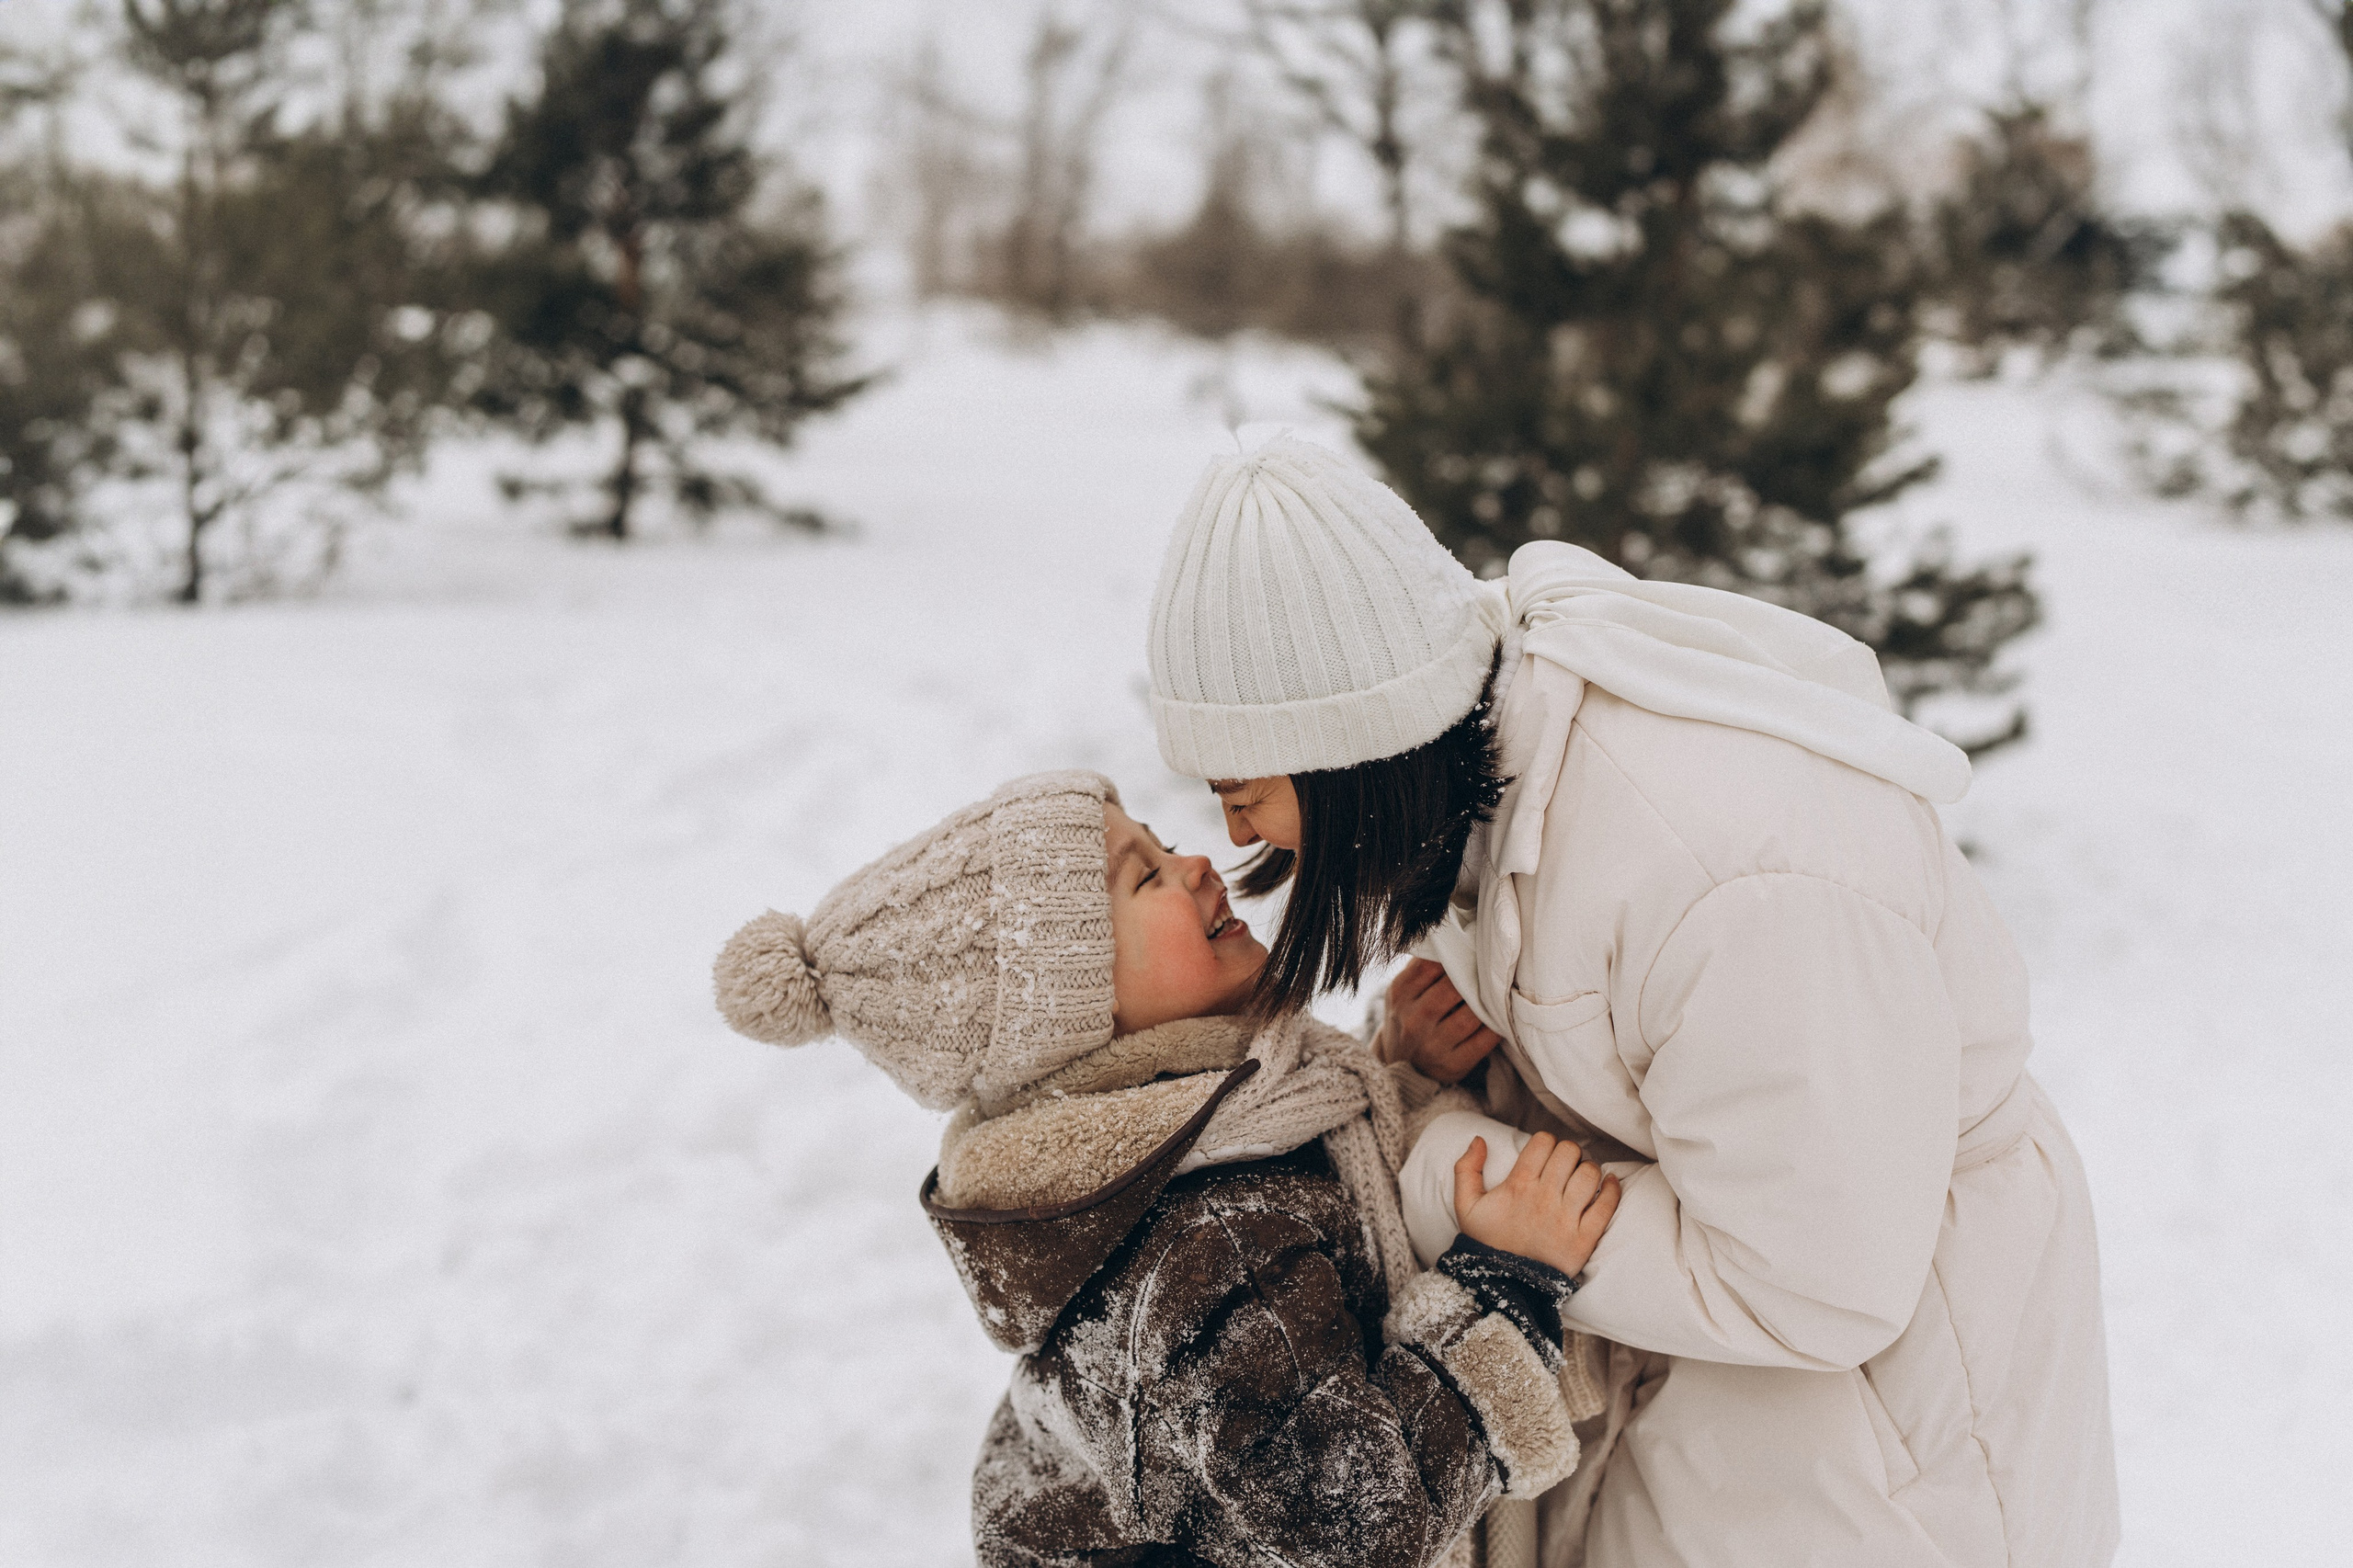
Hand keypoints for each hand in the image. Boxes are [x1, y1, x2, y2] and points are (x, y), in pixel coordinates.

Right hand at [1383, 958, 1501, 1083]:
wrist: (1402, 1066)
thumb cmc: (1409, 1018)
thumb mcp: (1402, 992)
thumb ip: (1421, 967)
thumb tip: (1452, 935)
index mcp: (1399, 994)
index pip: (1429, 965)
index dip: (1454, 954)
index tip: (1472, 947)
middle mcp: (1413, 1020)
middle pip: (1452, 989)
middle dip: (1474, 977)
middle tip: (1491, 966)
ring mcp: (1432, 1045)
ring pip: (1471, 1015)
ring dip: (1488, 1002)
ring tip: (1498, 990)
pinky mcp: (1453, 1065)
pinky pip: (1484, 1041)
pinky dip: (1496, 1026)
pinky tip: (1501, 1016)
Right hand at [1453, 1132, 1621, 1278]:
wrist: (1505, 1285)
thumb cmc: (1487, 1243)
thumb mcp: (1466, 1206)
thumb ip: (1465, 1169)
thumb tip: (1479, 1140)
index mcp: (1518, 1185)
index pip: (1544, 1142)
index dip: (1546, 1142)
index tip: (1545, 1155)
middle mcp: (1544, 1198)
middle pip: (1569, 1152)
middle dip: (1568, 1153)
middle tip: (1565, 1166)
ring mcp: (1566, 1219)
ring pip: (1590, 1174)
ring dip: (1588, 1169)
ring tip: (1582, 1177)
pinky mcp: (1584, 1239)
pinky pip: (1607, 1205)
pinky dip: (1612, 1189)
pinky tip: (1609, 1184)